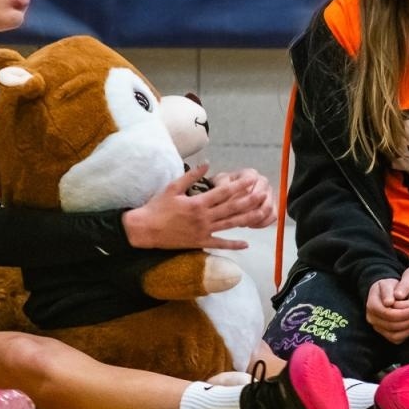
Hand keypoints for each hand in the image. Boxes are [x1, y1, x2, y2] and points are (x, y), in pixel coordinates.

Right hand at [121, 164, 268, 249]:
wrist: (145, 230)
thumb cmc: (157, 207)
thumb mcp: (172, 187)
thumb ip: (191, 176)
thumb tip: (207, 163)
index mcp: (197, 203)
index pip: (223, 193)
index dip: (238, 186)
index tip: (251, 180)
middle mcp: (203, 217)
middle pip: (231, 208)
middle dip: (249, 201)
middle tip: (263, 194)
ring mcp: (203, 231)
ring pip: (229, 225)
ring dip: (247, 219)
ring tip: (261, 214)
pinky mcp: (200, 242)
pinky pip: (219, 244)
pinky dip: (233, 245)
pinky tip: (246, 244)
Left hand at [207, 167, 274, 228]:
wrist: (226, 192)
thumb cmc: (222, 187)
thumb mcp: (219, 184)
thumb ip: (222, 186)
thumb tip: (225, 192)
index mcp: (251, 174)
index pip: (251, 191)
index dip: (241, 203)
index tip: (231, 211)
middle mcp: (263, 182)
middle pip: (262, 200)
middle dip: (249, 212)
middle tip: (237, 220)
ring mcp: (270, 193)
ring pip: (268, 209)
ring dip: (256, 218)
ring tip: (242, 223)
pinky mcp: (273, 205)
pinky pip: (273, 216)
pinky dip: (262, 223)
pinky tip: (250, 225)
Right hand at [367, 278, 408, 343]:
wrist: (389, 293)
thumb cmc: (390, 287)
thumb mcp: (388, 283)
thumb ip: (388, 291)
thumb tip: (388, 303)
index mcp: (371, 305)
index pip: (386, 313)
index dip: (401, 313)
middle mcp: (372, 318)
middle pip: (390, 325)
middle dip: (407, 322)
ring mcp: (377, 327)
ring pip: (393, 335)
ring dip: (408, 329)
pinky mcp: (385, 333)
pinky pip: (396, 339)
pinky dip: (407, 334)